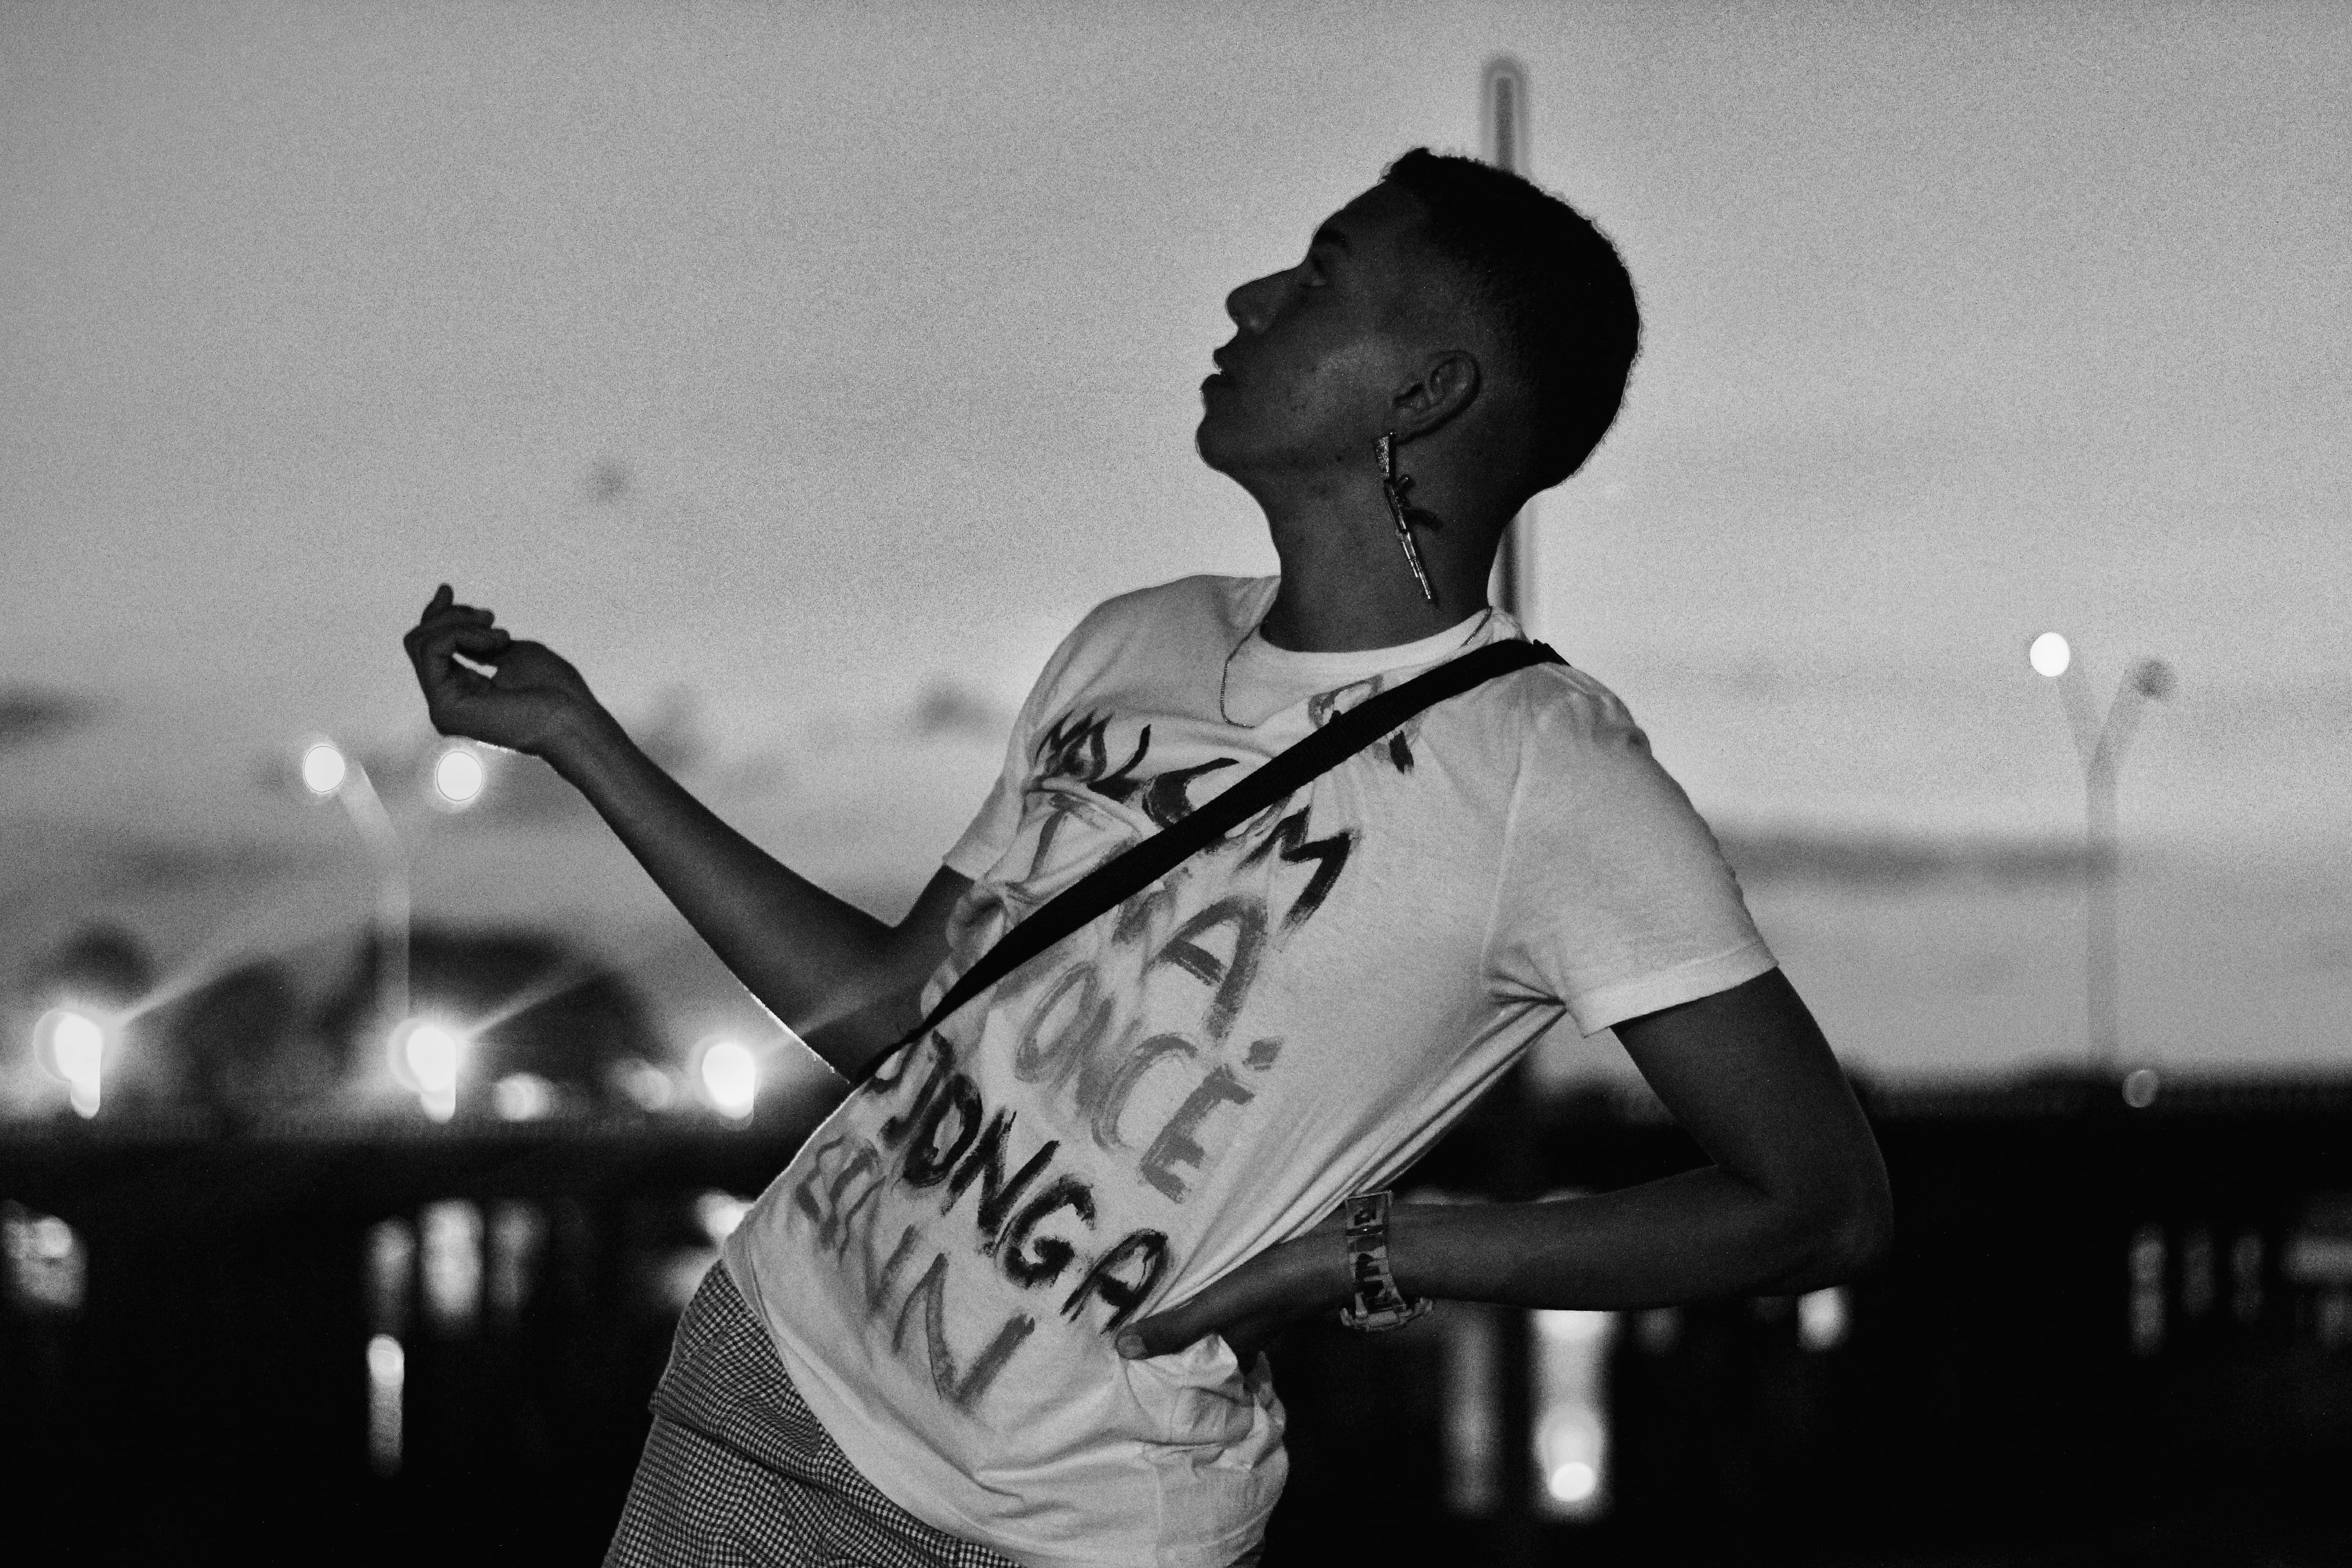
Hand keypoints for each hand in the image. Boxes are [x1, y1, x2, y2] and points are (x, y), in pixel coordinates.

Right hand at [402, 584, 602, 759]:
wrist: (572, 718)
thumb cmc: (555, 690)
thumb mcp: (511, 652)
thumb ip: (478, 643)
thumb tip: (454, 628)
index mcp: (463, 692)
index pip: (431, 649)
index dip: (437, 616)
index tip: (447, 589)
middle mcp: (447, 702)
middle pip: (420, 642)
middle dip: (451, 616)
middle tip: (490, 616)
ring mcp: (443, 707)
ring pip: (422, 643)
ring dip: (461, 624)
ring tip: (500, 635)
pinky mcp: (445, 707)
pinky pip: (433, 651)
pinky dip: (460, 634)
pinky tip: (494, 642)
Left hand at [1114, 1204, 1351, 1363]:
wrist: (1335, 1251)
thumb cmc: (1275, 1284)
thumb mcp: (1220, 1306)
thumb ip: (1177, 1328)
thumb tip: (1122, 1349)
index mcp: (1232, 1349)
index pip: (1195, 1374)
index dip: (1167, 1376)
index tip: (1130, 1376)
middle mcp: (1242, 1335)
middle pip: (1202, 1347)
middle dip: (1172, 1344)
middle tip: (1127, 1337)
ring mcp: (1254, 1309)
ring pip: (1212, 1320)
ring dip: (1185, 1315)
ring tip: (1145, 1303)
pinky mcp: (1259, 1280)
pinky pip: (1222, 1292)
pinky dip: (1203, 1290)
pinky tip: (1189, 1274)